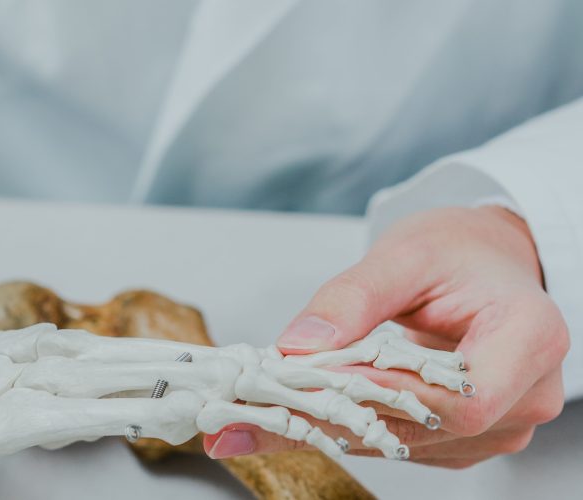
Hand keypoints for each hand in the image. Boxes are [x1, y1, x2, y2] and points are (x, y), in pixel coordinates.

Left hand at [204, 207, 568, 467]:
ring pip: (400, 443)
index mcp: (529, 339)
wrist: (481, 264)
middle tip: (244, 412)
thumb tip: (298, 346)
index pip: (460, 398)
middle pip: (421, 428)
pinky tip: (286, 415)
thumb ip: (352, 299)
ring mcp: (497, 426)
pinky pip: (394, 441)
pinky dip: (339, 427)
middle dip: (329, 417)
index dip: (385, 396)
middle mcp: (525, 396)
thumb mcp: (404, 255)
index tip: (311, 382)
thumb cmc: (458, 252)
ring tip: (249, 415)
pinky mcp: (460, 438)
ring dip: (323, 428)